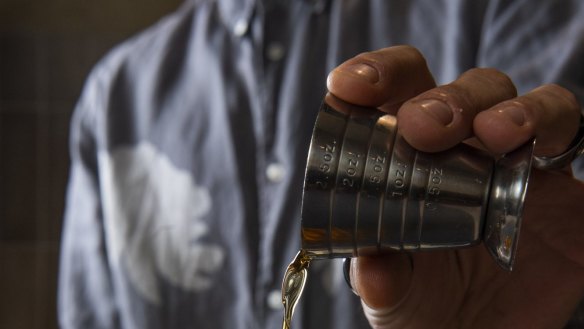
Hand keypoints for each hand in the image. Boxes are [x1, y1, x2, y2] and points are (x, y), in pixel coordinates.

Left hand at [327, 45, 583, 328]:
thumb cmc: (421, 302)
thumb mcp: (392, 292)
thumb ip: (380, 276)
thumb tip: (372, 269)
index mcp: (416, 153)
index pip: (400, 90)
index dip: (378, 74)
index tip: (349, 86)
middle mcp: (472, 150)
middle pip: (470, 90)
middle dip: (448, 98)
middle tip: (425, 127)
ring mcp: (525, 169)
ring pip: (537, 107)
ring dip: (520, 111)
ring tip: (499, 135)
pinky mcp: (572, 201)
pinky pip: (583, 151)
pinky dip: (575, 144)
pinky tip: (558, 170)